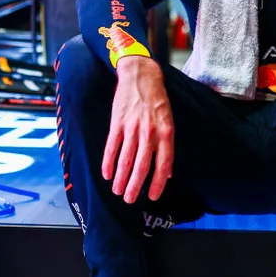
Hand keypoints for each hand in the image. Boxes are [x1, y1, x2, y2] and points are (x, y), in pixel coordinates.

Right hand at [102, 56, 173, 203]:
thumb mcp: (169, 121)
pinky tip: (106, 174)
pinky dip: (108, 162)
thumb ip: (167, 147)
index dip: (157, 183)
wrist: (141, 76)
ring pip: (126, 159)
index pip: (163, 164)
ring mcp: (132, 128)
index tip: (152, 196)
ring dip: (120, 178)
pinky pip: (112, 147)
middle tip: (129, 200)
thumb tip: (167, 172)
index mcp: (166, 133)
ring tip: (117, 191)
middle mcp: (150, 133)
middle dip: (135, 186)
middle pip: (142, 166)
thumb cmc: (157, 100)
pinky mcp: (117, 123)